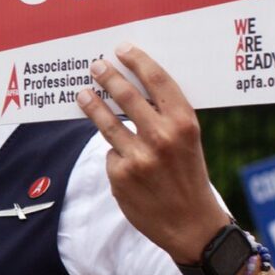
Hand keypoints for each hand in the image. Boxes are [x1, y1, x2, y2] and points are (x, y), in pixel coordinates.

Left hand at [77, 42, 229, 263]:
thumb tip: (134, 85)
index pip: (157, 81)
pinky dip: (115, 153)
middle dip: (108, 77)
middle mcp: (161, 137)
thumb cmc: (189, 175)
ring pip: (107, 121)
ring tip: (82, 94)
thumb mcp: (188, 141)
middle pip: (126, 95)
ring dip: (92, 104)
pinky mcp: (120, 176)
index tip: (122, 49)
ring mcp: (139, 157)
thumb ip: (166, 116)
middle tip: (96, 66)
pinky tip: (123, 160)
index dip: (137, 61)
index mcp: (184, 123)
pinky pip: (110, 154)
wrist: (192, 225)